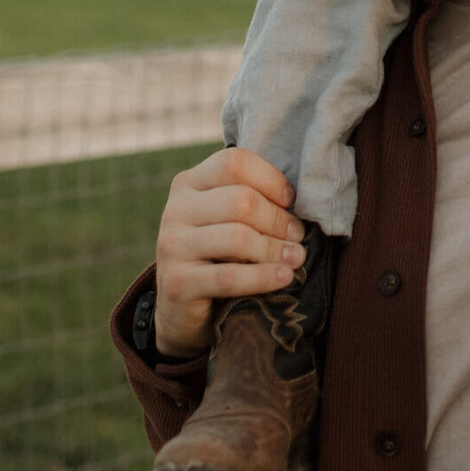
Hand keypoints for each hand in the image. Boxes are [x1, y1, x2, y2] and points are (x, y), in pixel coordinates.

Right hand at [153, 147, 306, 356]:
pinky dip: (263, 277)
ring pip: (238, 237)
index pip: (235, 163)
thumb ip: (251, 200)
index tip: (291, 201)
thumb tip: (297, 200)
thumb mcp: (228, 219)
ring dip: (275, 249)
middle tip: (298, 236)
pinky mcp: (175, 282)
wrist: (182, 307)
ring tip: (296, 258)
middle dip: (278, 220)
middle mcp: (175, 209)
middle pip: (241, 200)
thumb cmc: (218, 254)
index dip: (271, 179)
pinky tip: (284, 277)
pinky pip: (229, 277)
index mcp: (189, 183)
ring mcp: (171, 245)